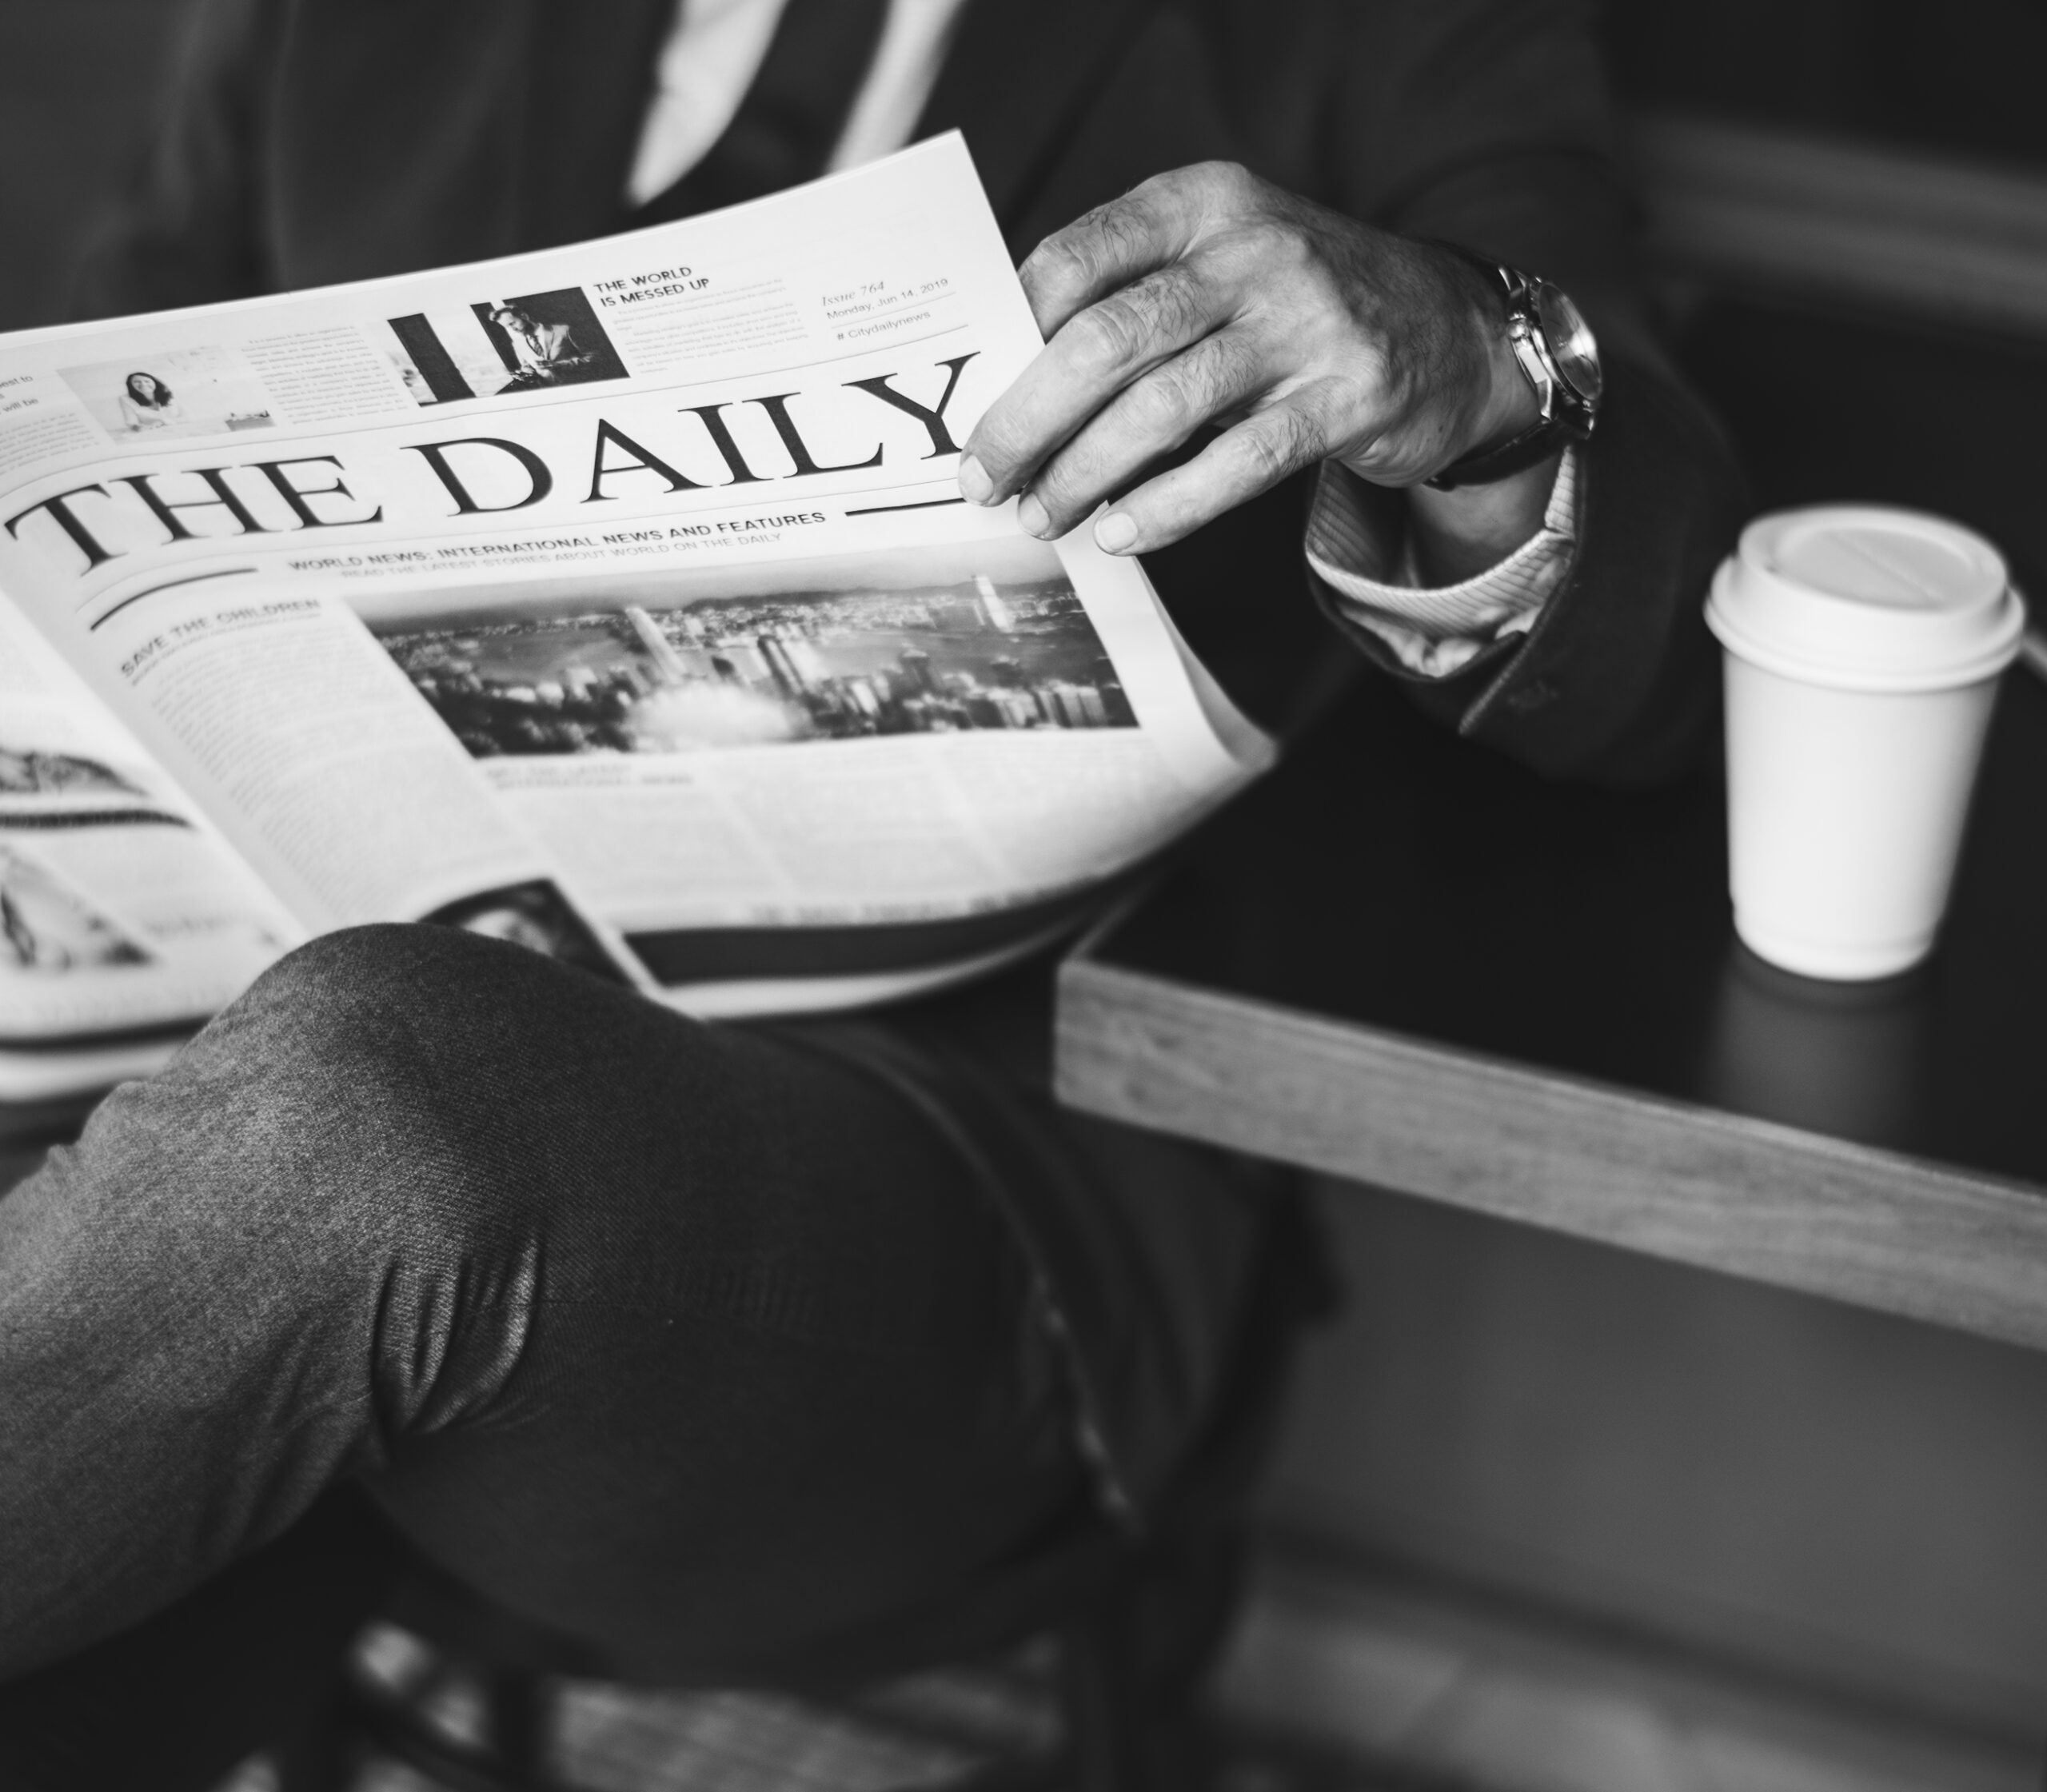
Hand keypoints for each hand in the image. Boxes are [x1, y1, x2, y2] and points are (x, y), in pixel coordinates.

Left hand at [958, 161, 1541, 554]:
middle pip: (1105, 339)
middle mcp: (1252, 250)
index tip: (966, 397)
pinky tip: (1120, 534)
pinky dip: (1166, 507)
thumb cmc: (1297, 307)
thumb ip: (1131, 299)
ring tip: (1043, 515)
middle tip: (983, 478)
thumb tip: (1010, 385)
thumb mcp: (1219, 263)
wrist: (1451, 330)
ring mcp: (1303, 325)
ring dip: (1084, 473)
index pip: (1077, 256)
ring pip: (1162, 408)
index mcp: (1202, 203)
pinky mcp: (1343, 400)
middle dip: (1026, 419)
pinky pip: (1236, 464)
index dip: (1009, 329)